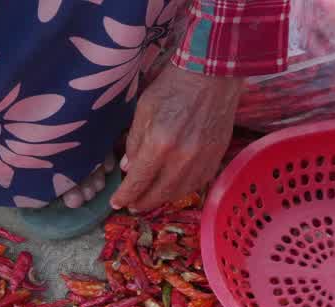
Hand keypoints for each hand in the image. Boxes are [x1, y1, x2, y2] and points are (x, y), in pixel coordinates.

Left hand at [112, 65, 244, 211]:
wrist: (212, 74)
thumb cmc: (173, 87)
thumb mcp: (143, 111)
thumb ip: (134, 143)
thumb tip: (128, 168)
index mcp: (159, 144)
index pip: (138, 181)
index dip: (125, 196)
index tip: (116, 202)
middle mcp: (182, 157)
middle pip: (159, 192)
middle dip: (143, 202)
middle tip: (132, 205)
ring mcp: (203, 158)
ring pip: (180, 191)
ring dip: (163, 198)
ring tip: (151, 198)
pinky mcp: (218, 155)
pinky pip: (199, 182)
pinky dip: (184, 189)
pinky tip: (174, 188)